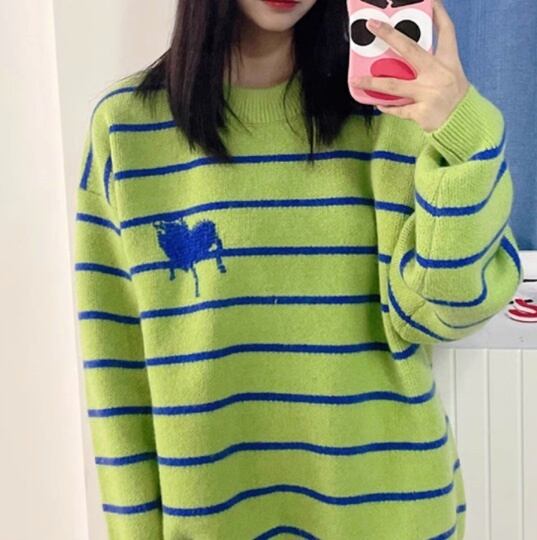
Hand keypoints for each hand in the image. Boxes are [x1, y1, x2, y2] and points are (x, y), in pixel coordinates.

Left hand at [351, 0, 469, 132]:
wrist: (464, 125)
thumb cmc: (453, 99)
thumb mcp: (450, 76)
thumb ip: (430, 67)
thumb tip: (401, 60)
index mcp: (448, 62)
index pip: (446, 32)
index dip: (438, 14)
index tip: (430, 1)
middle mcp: (439, 74)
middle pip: (410, 50)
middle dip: (389, 35)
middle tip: (372, 25)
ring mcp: (429, 93)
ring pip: (394, 85)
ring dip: (373, 82)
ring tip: (356, 80)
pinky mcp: (422, 112)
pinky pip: (398, 109)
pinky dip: (386, 107)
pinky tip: (378, 104)